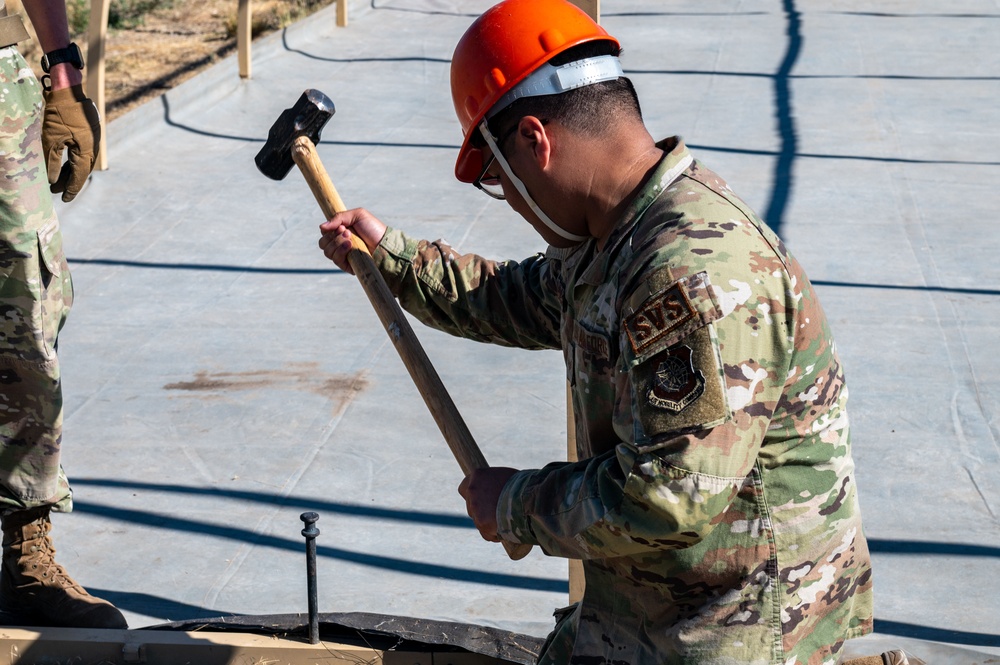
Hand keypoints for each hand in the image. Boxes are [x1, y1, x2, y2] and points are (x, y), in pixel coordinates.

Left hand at [42, 84, 100, 201]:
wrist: (68, 90)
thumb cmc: (59, 113)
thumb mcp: (51, 138)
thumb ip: (52, 161)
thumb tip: (52, 180)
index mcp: (87, 150)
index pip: (79, 174)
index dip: (71, 188)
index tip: (64, 199)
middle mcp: (93, 147)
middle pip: (82, 170)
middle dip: (70, 181)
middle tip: (57, 191)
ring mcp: (93, 140)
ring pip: (83, 161)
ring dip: (71, 171)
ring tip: (59, 180)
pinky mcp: (89, 134)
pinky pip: (83, 152)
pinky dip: (74, 160)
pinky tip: (66, 163)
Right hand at [318, 208, 387, 273]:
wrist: (384, 242)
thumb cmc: (373, 228)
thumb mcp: (357, 215)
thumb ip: (339, 217)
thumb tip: (321, 227)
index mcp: (340, 233)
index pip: (324, 234)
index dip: (329, 230)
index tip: (342, 226)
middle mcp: (340, 245)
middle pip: (323, 243)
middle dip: (334, 236)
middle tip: (348, 232)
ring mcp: (343, 256)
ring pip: (327, 252)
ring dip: (337, 243)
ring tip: (351, 239)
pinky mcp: (347, 266)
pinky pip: (335, 260)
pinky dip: (340, 251)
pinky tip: (350, 246)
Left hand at [458, 467, 518, 541]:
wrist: (530, 498)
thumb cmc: (524, 485)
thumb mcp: (507, 478)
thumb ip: (495, 484)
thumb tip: (495, 491)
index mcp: (478, 476)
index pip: (464, 487)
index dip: (472, 496)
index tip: (481, 500)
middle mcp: (473, 490)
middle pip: (471, 506)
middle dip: (482, 511)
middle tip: (497, 513)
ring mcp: (476, 508)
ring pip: (479, 521)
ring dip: (490, 523)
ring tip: (508, 521)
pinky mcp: (482, 523)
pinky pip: (487, 534)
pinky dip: (495, 535)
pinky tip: (507, 531)